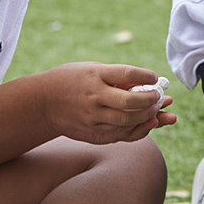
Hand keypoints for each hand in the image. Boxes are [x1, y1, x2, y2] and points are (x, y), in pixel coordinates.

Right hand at [38, 62, 175, 144]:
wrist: (42, 103)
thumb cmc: (71, 80)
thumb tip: (147, 84)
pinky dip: (138, 131)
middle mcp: (94, 97)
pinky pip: (120, 134)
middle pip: (129, 102)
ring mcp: (93, 117)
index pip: (127, 74)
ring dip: (148, 118)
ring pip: (127, 122)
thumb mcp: (91, 69)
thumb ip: (117, 78)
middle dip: (150, 101)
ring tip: (158, 111)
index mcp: (95, 75)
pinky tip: (149, 125)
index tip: (154, 78)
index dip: (145, 76)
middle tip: (160, 97)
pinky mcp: (92, 132)